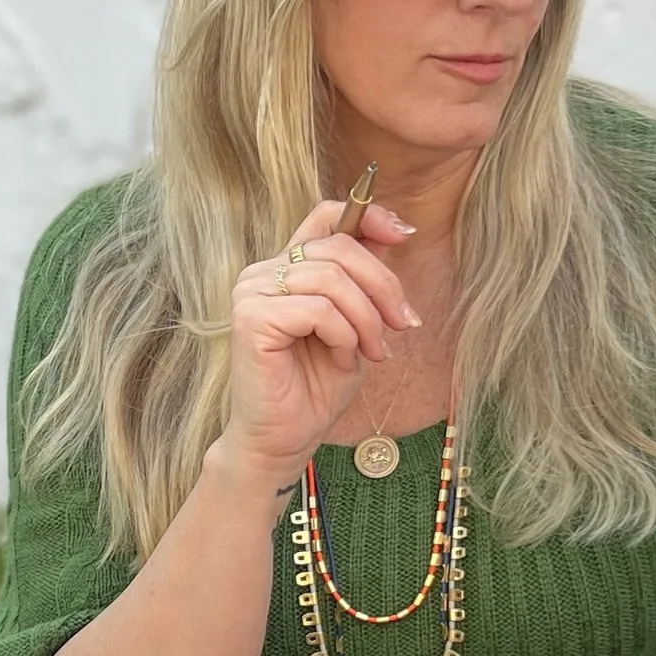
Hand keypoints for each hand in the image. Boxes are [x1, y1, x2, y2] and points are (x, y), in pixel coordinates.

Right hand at [218, 193, 421, 489]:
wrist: (284, 440)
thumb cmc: (318, 386)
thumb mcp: (356, 324)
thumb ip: (364, 279)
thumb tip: (396, 230)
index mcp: (287, 266)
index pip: (326, 215)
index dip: (368, 215)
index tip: (405, 235)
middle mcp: (264, 271)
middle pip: (340, 248)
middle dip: (384, 286)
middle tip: (403, 325)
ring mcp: (252, 291)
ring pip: (333, 279)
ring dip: (366, 319)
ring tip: (372, 352)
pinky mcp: (251, 316)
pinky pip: (318, 309)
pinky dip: (343, 336)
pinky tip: (342, 359)